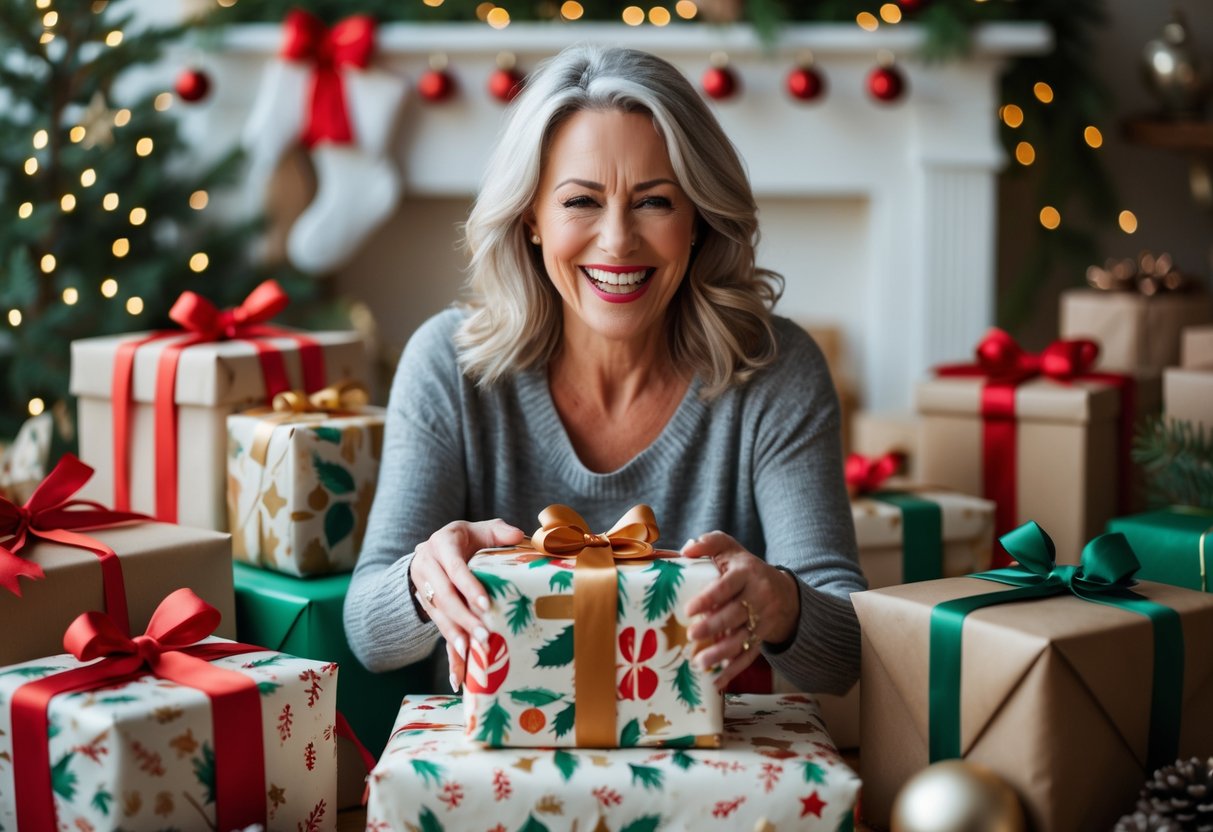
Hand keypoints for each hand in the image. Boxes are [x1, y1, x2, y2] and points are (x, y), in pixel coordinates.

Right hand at [409, 519, 523, 692]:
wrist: (433, 550)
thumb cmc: (467, 539)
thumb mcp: (480, 529)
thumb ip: (498, 530)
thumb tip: (518, 535)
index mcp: (441, 544)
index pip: (454, 568)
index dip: (468, 586)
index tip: (485, 604)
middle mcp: (427, 567)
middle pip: (444, 597)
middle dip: (464, 619)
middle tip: (484, 637)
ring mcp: (424, 589)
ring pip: (439, 617)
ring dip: (456, 638)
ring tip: (472, 654)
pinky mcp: (429, 609)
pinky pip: (439, 633)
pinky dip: (450, 656)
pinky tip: (458, 678)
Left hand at [681, 531, 799, 690]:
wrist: (783, 591)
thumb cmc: (745, 568)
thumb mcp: (730, 549)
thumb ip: (709, 543)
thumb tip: (685, 550)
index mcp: (746, 573)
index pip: (727, 586)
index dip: (709, 598)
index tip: (690, 609)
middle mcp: (757, 597)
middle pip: (735, 614)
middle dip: (714, 627)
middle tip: (692, 635)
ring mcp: (762, 620)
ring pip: (742, 638)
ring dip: (722, 653)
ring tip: (700, 663)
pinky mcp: (762, 638)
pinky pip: (749, 656)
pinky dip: (734, 670)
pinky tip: (717, 682)